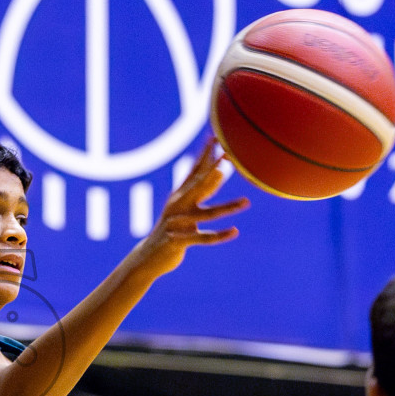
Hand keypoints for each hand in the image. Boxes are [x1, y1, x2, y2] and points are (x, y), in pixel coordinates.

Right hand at [129, 138, 248, 277]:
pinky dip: (219, 235)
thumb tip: (218, 173)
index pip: (193, 171)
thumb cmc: (171, 232)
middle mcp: (177, 206)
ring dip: (228, 207)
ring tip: (247, 202)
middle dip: (215, 169)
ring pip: (208, 213)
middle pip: (199, 184)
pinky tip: (235, 231)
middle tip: (229, 155)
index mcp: (179, 197)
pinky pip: (203, 238)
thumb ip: (199, 193)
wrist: (147, 257)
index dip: (204, 155)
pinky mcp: (179, 240)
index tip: (215, 137)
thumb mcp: (184, 210)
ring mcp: (178, 222)